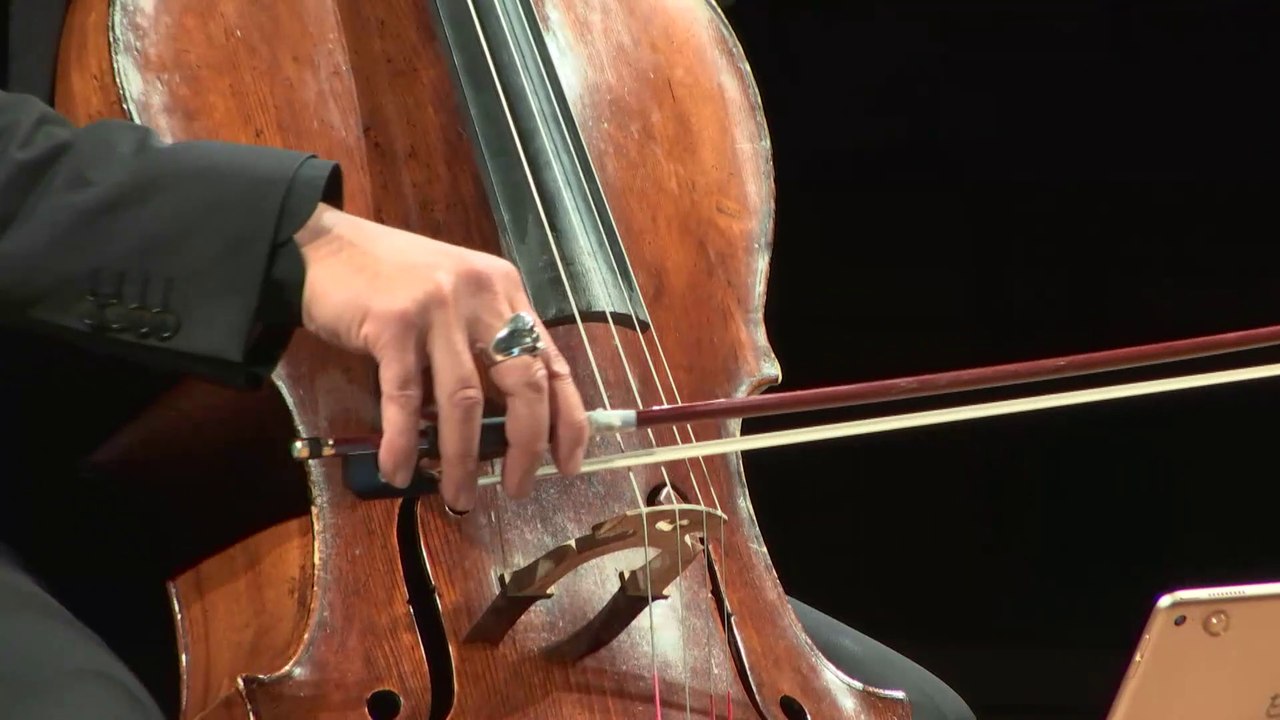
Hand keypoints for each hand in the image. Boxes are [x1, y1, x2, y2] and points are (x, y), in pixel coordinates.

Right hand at [293, 203, 587, 509]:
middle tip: (517, 487)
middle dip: (525, 446)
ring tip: (458, 496)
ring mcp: (438, 308)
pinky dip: (404, 441)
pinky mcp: (393, 324)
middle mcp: (481, 295)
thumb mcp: (454, 297)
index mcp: (504, 291)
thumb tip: (506, 420)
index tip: (568, 463)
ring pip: (466, 401)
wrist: (318, 246)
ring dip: (462, 458)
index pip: (552, 362)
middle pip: (523, 383)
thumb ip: (484, 342)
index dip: (567, 418)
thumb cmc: (387, 278)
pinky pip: (406, 398)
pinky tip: (399, 469)